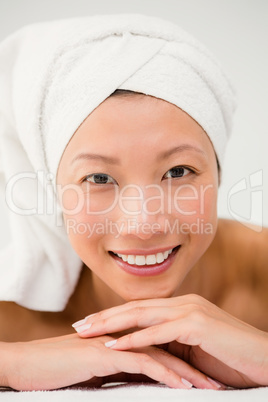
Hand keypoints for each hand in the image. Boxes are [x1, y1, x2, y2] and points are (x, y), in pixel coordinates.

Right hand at [3, 333, 210, 390]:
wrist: (28, 364)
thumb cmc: (58, 369)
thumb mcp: (95, 371)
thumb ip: (117, 370)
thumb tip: (137, 379)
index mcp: (122, 339)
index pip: (159, 346)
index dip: (183, 359)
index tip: (204, 375)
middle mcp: (122, 336)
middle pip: (166, 347)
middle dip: (193, 364)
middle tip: (216, 380)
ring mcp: (115, 343)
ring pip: (160, 354)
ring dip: (187, 372)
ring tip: (209, 388)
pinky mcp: (107, 354)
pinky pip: (143, 364)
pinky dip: (165, 375)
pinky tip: (182, 387)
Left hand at [73, 294, 267, 387]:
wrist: (263, 360)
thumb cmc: (229, 358)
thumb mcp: (193, 349)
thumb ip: (171, 343)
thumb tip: (146, 350)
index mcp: (181, 306)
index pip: (140, 308)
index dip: (113, 315)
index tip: (90, 324)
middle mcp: (183, 302)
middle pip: (135, 307)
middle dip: (104, 317)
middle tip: (79, 325)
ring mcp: (190, 310)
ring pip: (142, 315)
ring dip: (112, 324)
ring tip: (88, 332)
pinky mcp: (197, 324)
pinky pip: (159, 332)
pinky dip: (135, 339)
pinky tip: (115, 345)